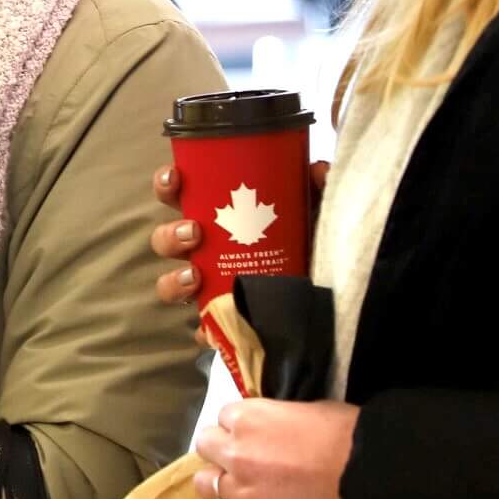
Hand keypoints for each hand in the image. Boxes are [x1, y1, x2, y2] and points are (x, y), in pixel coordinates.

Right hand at [151, 161, 330, 319]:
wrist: (332, 294)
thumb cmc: (311, 245)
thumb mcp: (316, 211)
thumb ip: (319, 188)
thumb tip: (316, 169)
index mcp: (219, 218)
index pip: (179, 195)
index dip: (167, 185)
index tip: (176, 178)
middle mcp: (207, 251)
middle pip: (166, 240)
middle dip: (170, 235)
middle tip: (194, 232)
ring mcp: (211, 286)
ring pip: (171, 283)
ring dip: (174, 279)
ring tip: (195, 276)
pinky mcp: (225, 321)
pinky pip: (200, 328)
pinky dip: (200, 329)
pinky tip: (207, 328)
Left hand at [192, 398, 357, 498]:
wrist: (373, 477)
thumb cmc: (351, 435)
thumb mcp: (311, 409)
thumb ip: (280, 417)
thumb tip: (277, 427)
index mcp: (248, 417)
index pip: (223, 417)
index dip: (239, 427)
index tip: (254, 435)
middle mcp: (235, 452)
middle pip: (205, 447)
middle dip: (221, 451)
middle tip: (243, 461)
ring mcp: (242, 492)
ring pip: (205, 486)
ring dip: (218, 487)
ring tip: (238, 493)